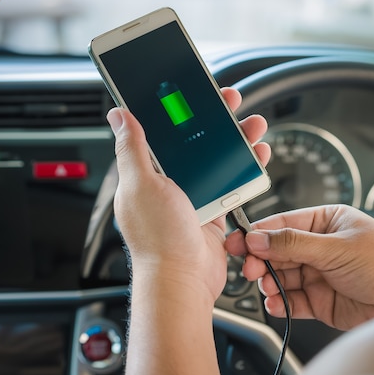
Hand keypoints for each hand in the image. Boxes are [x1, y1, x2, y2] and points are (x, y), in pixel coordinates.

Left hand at [107, 88, 269, 304]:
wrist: (183, 281)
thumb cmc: (158, 239)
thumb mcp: (141, 184)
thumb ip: (131, 148)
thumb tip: (118, 115)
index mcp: (144, 175)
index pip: (161, 132)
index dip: (178, 110)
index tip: (194, 93)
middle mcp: (166, 185)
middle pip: (193, 142)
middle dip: (214, 120)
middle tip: (230, 102)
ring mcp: (190, 199)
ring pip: (215, 161)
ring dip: (234, 141)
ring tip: (252, 125)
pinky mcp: (211, 213)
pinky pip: (229, 185)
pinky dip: (243, 170)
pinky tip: (255, 156)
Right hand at [225, 205, 373, 330]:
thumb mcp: (336, 248)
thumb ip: (292, 244)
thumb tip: (258, 238)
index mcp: (325, 222)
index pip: (283, 224)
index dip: (258, 233)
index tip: (238, 242)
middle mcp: (319, 247)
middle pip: (277, 252)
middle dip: (261, 261)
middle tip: (251, 269)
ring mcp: (318, 274)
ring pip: (281, 277)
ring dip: (269, 283)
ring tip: (268, 287)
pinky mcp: (319, 301)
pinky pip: (291, 300)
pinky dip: (280, 303)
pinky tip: (276, 304)